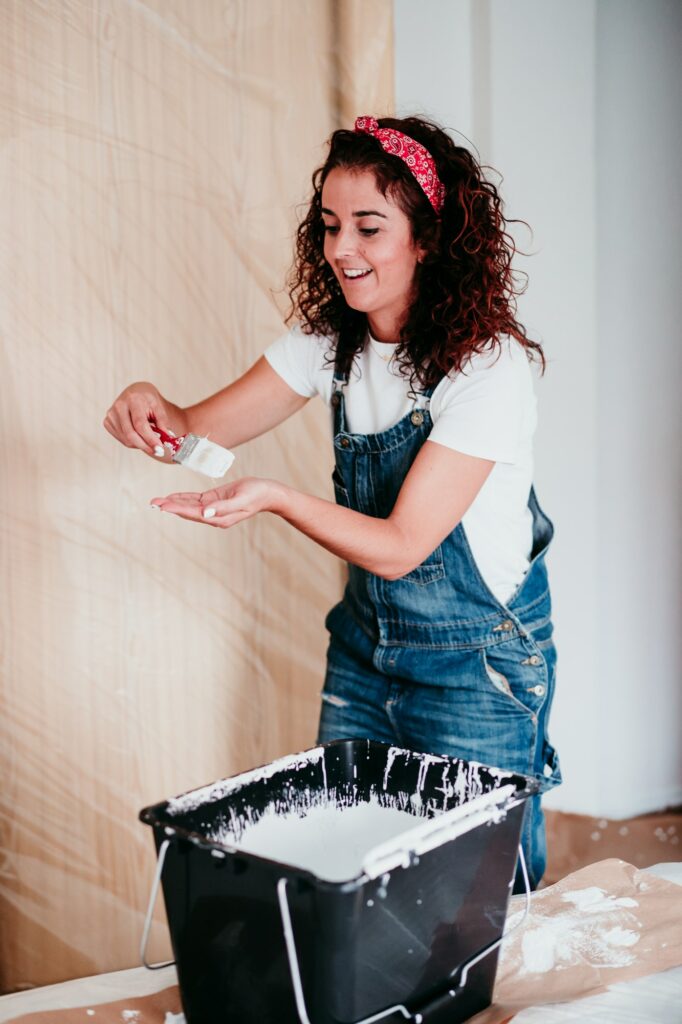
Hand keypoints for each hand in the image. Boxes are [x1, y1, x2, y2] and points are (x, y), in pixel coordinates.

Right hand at [103, 382, 184, 457]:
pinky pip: (122, 439)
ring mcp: (111, 414)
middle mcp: (119, 406)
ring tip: (150, 440)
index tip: (159, 448)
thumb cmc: (148, 400)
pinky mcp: (107, 422)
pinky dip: (133, 442)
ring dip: (141, 445)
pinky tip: (139, 436)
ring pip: (126, 439)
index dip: (150, 439)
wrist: (136, 392)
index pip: (140, 424)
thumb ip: (163, 422)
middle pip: (130, 434)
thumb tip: (167, 439)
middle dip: (145, 446)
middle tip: (158, 452)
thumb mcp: (159, 407)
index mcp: (133, 399)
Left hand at [150, 478, 280, 527]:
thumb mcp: (242, 500)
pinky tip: (172, 497)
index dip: (177, 509)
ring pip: (189, 505)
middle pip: (187, 511)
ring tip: (157, 501)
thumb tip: (206, 513)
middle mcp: (213, 514)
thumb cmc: (257, 495)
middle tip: (152, 503)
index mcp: (219, 517)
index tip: (163, 506)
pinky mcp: (214, 499)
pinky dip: (183, 498)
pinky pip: (195, 499)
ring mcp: (213, 507)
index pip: (194, 513)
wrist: (268, 493)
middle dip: (170, 507)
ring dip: (173, 503)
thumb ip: (223, 507)